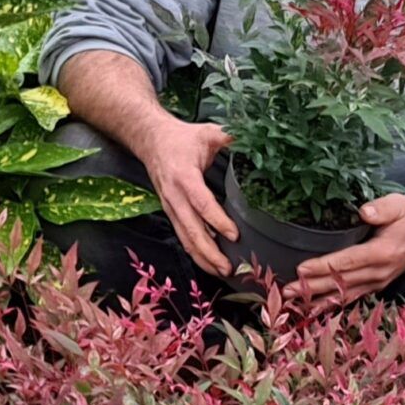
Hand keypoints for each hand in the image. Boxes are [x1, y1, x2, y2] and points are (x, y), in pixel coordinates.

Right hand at [130, 115, 237, 278]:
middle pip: (191, 230)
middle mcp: (174, 195)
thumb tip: (255, 138)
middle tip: (228, 268)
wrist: (150, 140)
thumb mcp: (206, 131)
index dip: (217, 221)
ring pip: (185, 237)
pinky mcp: (171, 211)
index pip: (201, 203)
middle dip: (209, 252)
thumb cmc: (181, 138)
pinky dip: (195, 251)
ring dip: (202, 257)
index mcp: (184, 176)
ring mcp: (170, 206)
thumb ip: (230, 136)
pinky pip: (182, 235)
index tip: (234, 235)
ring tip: (221, 272)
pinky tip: (210, 262)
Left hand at [293, 193, 404, 314]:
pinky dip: (331, 303)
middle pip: (340, 282)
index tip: (301, 269)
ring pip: (344, 294)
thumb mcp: (398, 205)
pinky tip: (314, 307)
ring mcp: (378, 282)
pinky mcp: (376, 286)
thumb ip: (381, 208)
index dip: (323, 267)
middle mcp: (379, 273)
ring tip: (293, 302)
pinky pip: (351, 297)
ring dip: (318, 299)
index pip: (347, 262)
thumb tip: (363, 212)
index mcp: (382, 253)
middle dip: (312, 287)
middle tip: (286, 291)